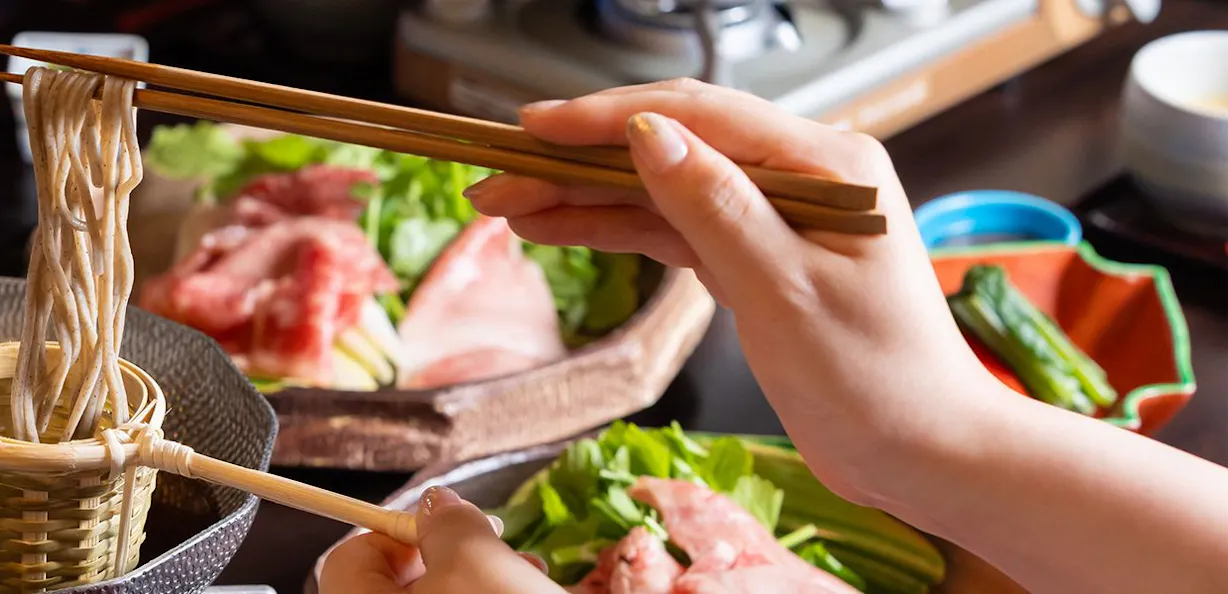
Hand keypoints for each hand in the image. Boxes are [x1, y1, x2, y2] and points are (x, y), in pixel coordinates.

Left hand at [319, 487, 557, 593]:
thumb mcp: (475, 559)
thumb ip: (448, 521)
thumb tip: (436, 501)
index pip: (351, 554)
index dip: (400, 528)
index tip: (443, 520)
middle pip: (399, 577)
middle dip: (454, 552)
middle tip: (496, 544)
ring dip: (482, 576)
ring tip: (526, 573)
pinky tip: (529, 591)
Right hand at [462, 79, 1003, 506]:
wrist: (923, 453)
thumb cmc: (878, 379)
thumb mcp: (786, 290)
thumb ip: (716, 206)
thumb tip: (651, 135)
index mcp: (827, 164)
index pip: (700, 116)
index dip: (608, 116)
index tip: (536, 125)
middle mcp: (801, 175)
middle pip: (670, 145)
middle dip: (578, 157)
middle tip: (499, 167)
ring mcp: (774, 215)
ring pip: (660, 188)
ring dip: (582, 195)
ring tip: (503, 200)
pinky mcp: (754, 257)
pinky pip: (671, 229)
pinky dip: (614, 228)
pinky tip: (557, 226)